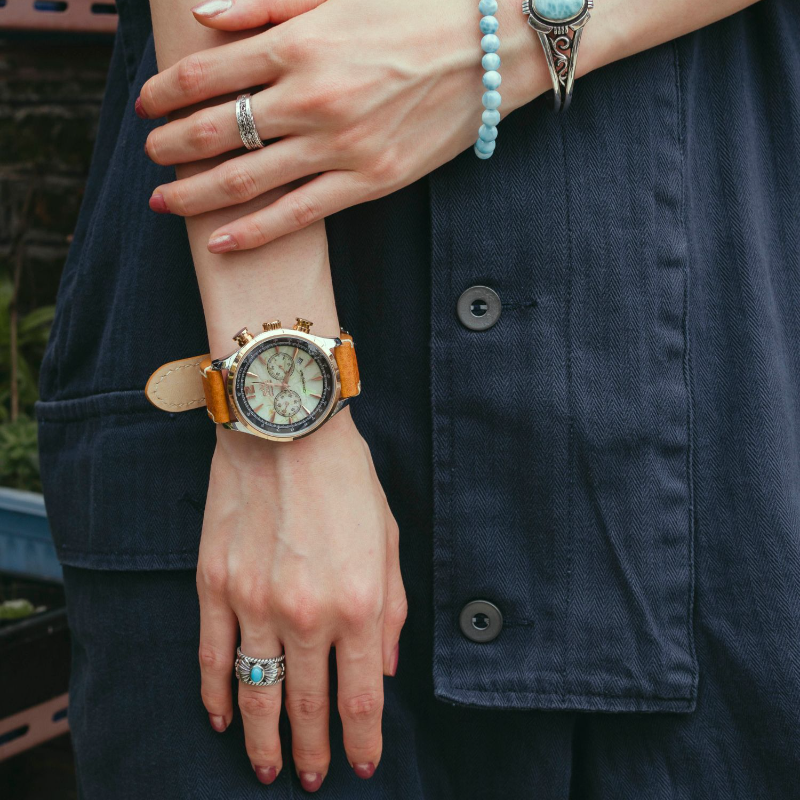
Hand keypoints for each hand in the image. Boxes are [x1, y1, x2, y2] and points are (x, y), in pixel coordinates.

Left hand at [138, 0, 544, 250]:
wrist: (494, 49)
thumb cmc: (417, 12)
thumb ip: (265, 3)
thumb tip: (203, 16)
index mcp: (298, 43)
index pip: (205, 73)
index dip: (164, 93)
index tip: (147, 105)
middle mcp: (310, 97)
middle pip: (215, 130)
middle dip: (170, 146)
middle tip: (151, 156)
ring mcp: (339, 145)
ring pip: (247, 178)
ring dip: (196, 192)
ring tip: (166, 200)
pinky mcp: (368, 182)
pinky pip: (298, 213)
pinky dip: (253, 229)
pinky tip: (220, 239)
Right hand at [196, 408, 406, 790]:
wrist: (285, 428)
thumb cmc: (346, 478)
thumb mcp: (390, 540)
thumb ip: (393, 610)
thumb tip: (384, 669)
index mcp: (360, 603)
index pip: (361, 698)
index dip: (363, 742)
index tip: (360, 765)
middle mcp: (307, 614)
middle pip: (309, 707)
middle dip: (314, 751)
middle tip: (313, 778)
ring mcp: (254, 603)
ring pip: (257, 693)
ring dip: (263, 740)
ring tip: (268, 767)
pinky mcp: (215, 586)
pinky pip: (212, 657)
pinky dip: (216, 694)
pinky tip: (221, 718)